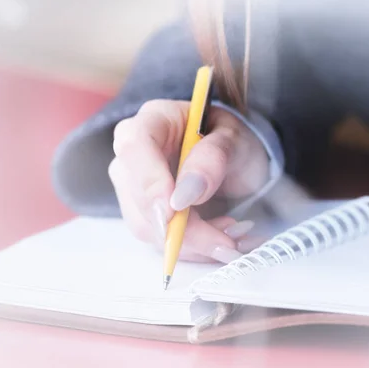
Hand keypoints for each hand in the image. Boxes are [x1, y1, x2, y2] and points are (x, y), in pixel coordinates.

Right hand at [108, 99, 268, 262]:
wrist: (235, 158)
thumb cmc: (232, 140)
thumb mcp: (235, 140)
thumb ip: (213, 158)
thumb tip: (185, 194)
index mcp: (153, 119)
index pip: (136, 147)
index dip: (150, 182)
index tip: (173, 212)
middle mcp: (133, 153)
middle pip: (139, 196)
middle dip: (183, 229)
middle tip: (226, 243)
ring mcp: (133, 186)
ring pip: (148, 227)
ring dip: (193, 244)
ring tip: (232, 239)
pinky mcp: (144, 213)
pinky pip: (161, 240)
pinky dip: (194, 248)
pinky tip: (220, 239)